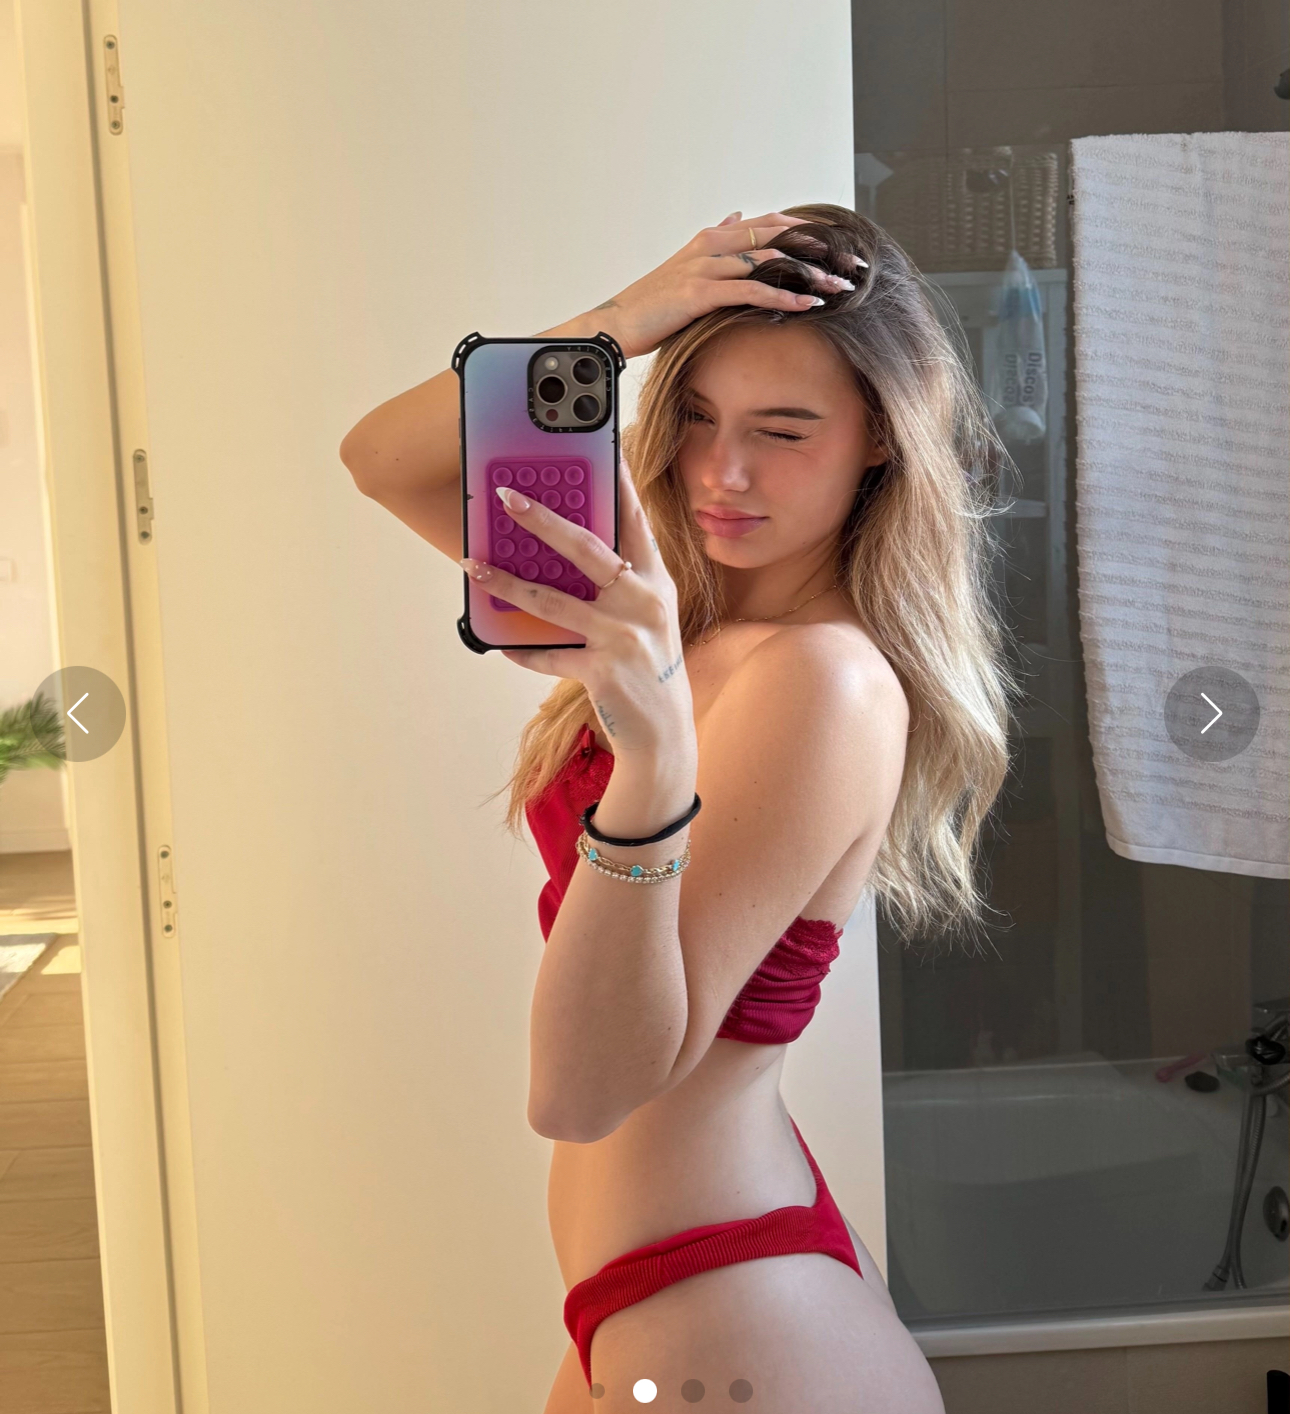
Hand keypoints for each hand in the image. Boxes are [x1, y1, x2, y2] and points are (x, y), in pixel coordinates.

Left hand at [460, 461, 694, 758]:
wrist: (664, 731)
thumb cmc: (649, 668)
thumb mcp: (647, 619)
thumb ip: (618, 586)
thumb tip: (564, 554)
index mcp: (655, 582)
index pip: (634, 522)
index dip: (618, 484)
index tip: (600, 449)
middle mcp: (643, 602)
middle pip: (585, 548)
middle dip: (542, 520)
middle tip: (507, 497)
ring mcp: (624, 635)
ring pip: (553, 599)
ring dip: (507, 581)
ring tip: (474, 566)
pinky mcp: (603, 669)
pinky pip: (548, 654)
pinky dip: (522, 651)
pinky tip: (502, 645)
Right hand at [580, 211, 860, 359]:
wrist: (616, 323)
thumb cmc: (653, 303)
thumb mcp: (687, 263)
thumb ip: (716, 239)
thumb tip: (735, 216)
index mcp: (713, 236)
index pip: (771, 224)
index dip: (808, 233)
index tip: (840, 248)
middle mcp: (712, 244)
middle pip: (779, 237)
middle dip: (820, 252)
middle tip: (853, 266)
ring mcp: (706, 266)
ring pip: (770, 262)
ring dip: (809, 276)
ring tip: (839, 289)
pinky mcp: (700, 292)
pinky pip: (751, 292)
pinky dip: (782, 298)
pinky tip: (806, 306)